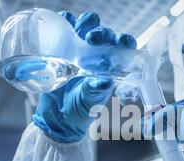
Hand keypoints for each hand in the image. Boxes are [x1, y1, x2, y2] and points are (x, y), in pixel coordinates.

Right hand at [33, 11, 136, 142]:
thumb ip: (96, 90)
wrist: (58, 117)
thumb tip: (105, 80)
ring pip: (84, 25)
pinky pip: (63, 27)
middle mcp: (96, 53)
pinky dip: (64, 20)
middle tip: (92, 39)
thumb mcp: (91, 101)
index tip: (122, 42)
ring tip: (79, 33)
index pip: (121, 47)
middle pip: (103, 33)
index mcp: (110, 65)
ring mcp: (78, 48)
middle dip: (101, 32)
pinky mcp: (60, 46)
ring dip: (84, 23)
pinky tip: (63, 24)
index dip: (124, 40)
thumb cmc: (81, 109)